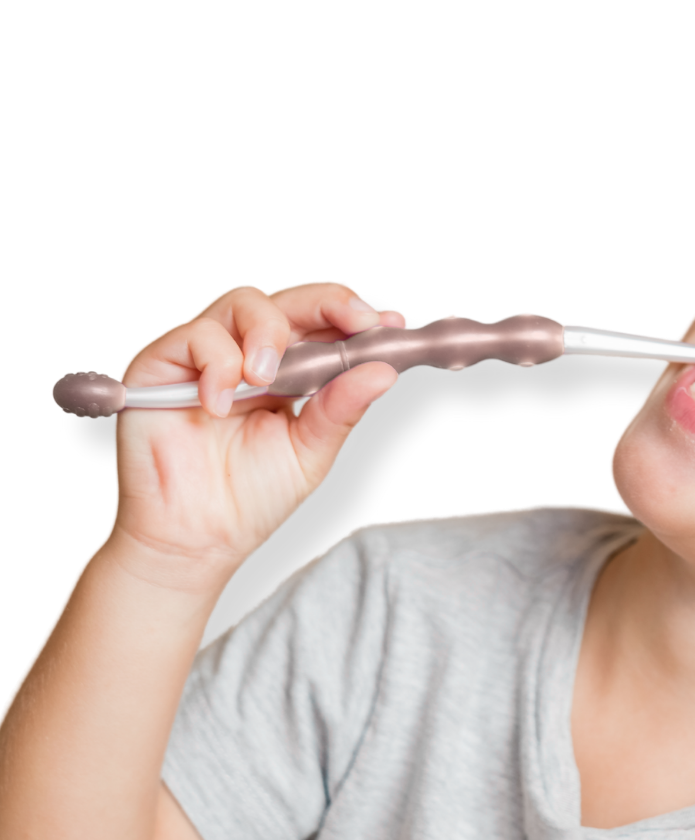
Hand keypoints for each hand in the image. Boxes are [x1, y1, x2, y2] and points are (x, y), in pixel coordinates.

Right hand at [107, 282, 407, 585]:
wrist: (196, 539)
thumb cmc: (249, 498)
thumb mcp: (309, 452)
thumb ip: (340, 409)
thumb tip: (382, 371)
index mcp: (289, 371)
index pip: (321, 323)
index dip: (353, 314)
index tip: (388, 324)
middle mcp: (247, 354)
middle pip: (285, 300)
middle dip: (325, 303)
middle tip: (355, 322)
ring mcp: (204, 355)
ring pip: (240, 302)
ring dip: (267, 333)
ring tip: (268, 380)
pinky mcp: (160, 365)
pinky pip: (193, 337)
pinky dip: (216, 365)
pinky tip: (221, 405)